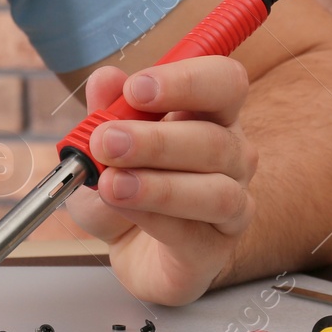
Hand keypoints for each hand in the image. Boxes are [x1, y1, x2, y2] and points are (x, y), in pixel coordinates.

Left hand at [62, 56, 257, 305]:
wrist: (127, 248)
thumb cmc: (125, 185)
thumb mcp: (99, 145)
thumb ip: (103, 111)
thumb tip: (107, 79)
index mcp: (209, 115)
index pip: (224, 83)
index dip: (187, 81)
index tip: (136, 89)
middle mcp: (232, 157)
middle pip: (215, 139)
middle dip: (156, 140)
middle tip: (106, 141)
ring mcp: (232, 208)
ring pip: (216, 192)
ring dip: (158, 185)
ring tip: (110, 183)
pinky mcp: (213, 252)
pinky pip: (192, 235)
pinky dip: (153, 218)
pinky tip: (121, 208)